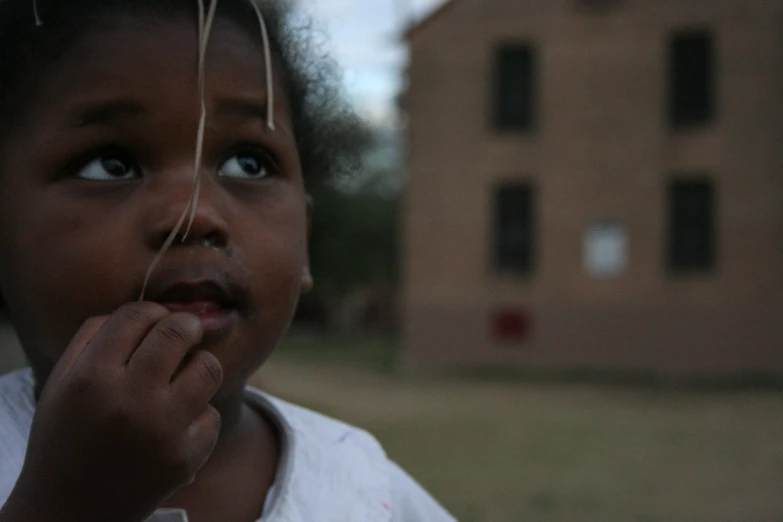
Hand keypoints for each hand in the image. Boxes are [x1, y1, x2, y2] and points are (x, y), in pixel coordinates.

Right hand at [4, 302, 222, 521]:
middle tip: (183, 333)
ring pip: (208, 367)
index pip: (138, 315)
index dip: (150, 311)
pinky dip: (197, 413)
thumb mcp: (62, 384)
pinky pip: (212, 413)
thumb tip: (146, 308)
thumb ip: (95, 337)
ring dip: (199, 364)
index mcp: (92, 378)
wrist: (70, 512)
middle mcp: (130, 400)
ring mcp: (163, 430)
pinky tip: (176, 424)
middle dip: (185, 326)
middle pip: (179, 332)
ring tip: (184, 375)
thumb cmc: (67, 437)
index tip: (154, 320)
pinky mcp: (187, 456)